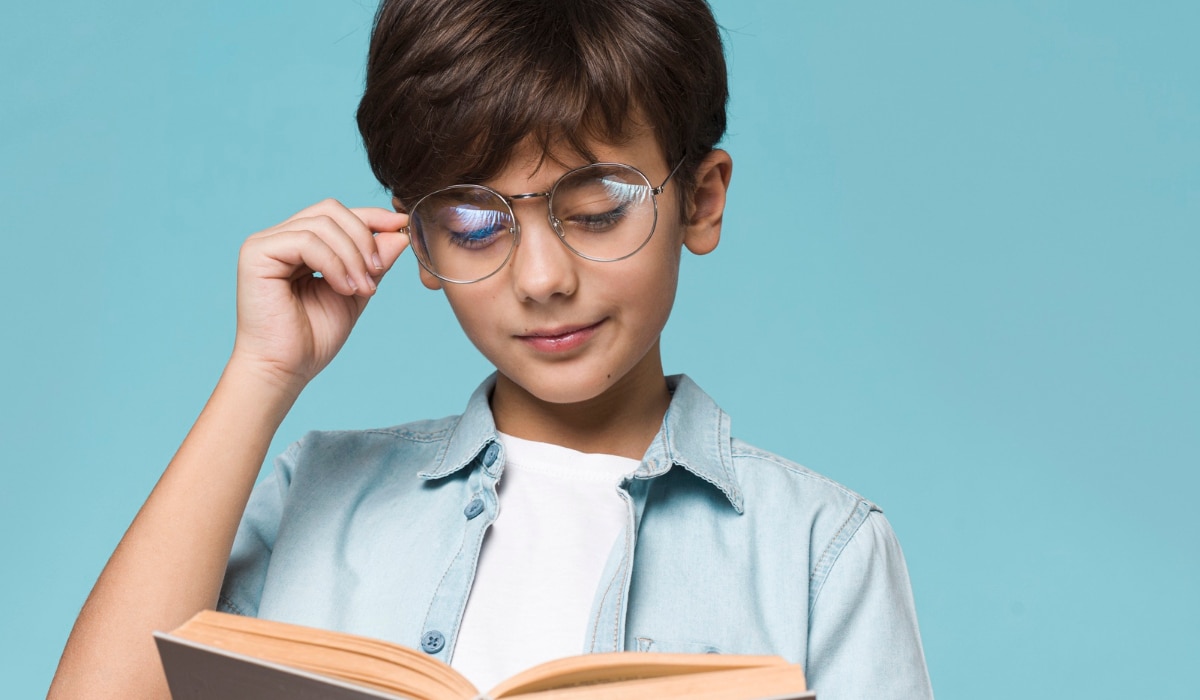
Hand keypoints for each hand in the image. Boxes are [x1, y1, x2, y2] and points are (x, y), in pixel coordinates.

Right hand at [230, 199, 408, 391]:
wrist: (284, 369)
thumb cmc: (313, 338)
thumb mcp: (355, 292)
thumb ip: (373, 263)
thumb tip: (400, 232)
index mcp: (299, 244)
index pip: (337, 215)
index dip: (371, 216)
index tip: (401, 226)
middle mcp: (280, 237)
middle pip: (331, 211)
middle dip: (364, 238)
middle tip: (377, 272)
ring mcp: (266, 243)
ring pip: (322, 224)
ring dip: (352, 256)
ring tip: (362, 289)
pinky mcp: (257, 254)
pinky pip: (307, 241)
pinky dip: (334, 263)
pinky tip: (344, 288)